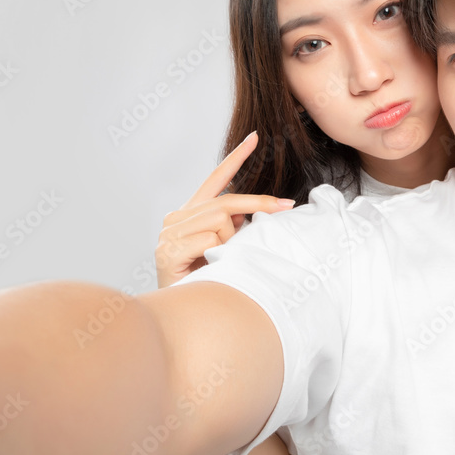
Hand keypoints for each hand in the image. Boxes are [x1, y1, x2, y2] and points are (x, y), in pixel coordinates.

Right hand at [156, 132, 294, 286]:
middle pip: (226, 201)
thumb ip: (234, 226)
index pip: (215, 179)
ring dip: (232, 240)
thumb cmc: (208, 281)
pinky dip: (219, 251)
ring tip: (222, 260)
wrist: (182, 316)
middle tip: (287, 207)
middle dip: (260, 205)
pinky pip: (210, 240)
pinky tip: (208, 265)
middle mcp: (176, 218)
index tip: (255, 138)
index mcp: (190, 214)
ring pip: (220, 220)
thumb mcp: (226, 247)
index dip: (236, 158)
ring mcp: (169, 233)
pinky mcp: (168, 250)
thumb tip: (253, 213)